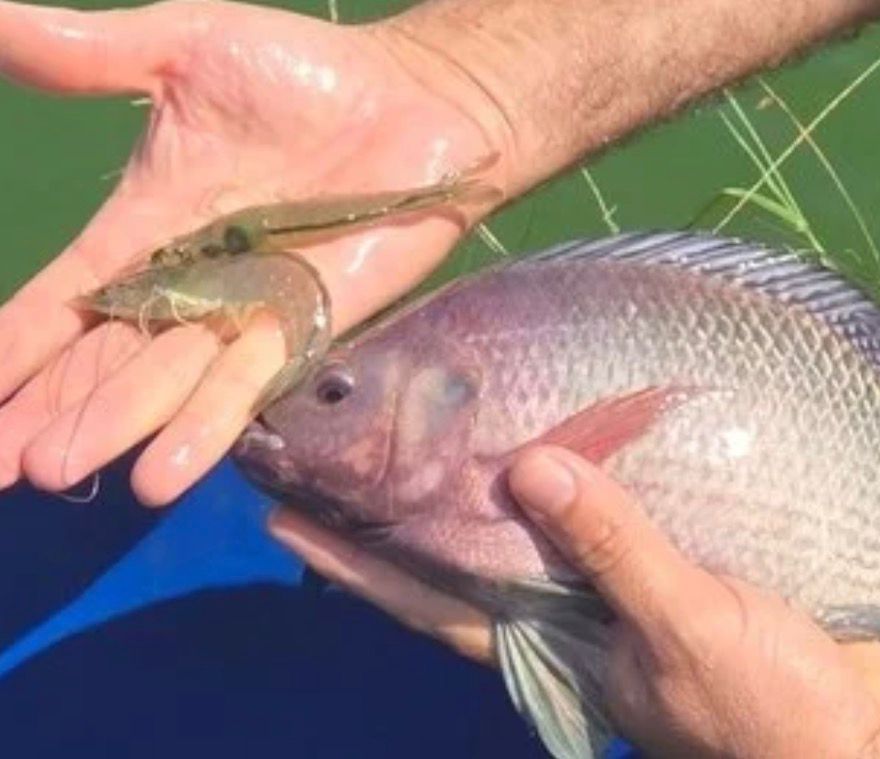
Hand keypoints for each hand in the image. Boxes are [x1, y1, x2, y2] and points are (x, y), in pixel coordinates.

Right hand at [0, 0, 508, 504]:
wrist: (417, 99)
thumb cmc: (306, 74)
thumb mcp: (185, 47)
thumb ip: (91, 55)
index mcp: (147, 225)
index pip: (67, 297)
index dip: (19, 346)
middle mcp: (190, 283)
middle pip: (105, 357)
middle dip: (51, 408)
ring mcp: (249, 310)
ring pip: (166, 380)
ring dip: (112, 424)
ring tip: (59, 468)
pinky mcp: (309, 325)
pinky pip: (250, 382)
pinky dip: (207, 423)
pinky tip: (159, 472)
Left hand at [269, 446, 879, 757]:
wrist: (865, 739)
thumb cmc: (764, 707)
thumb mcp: (683, 624)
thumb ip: (606, 551)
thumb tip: (521, 469)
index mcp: (550, 646)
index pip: (428, 601)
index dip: (358, 565)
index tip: (290, 520)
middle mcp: (565, 626)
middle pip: (459, 568)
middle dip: (393, 524)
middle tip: (335, 465)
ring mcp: (613, 608)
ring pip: (523, 546)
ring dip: (470, 501)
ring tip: (418, 445)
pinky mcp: (664, 584)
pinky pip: (597, 531)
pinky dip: (566, 497)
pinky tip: (555, 458)